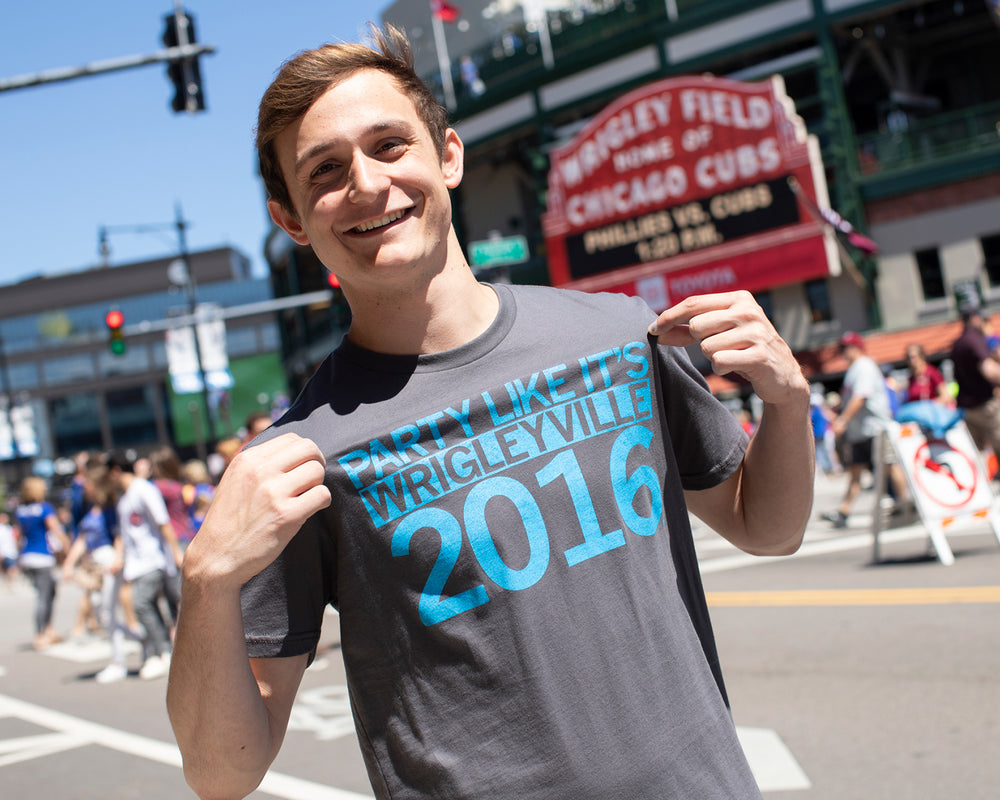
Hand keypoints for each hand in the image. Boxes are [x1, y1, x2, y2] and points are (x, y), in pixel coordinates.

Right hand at [183, 433, 331, 588]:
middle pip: (309, 449)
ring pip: (317, 471)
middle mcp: (260, 471)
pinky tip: (310, 509)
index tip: (301, 467)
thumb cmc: (229, 521)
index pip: (291, 438)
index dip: (303, 452)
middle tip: (311, 480)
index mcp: (247, 459)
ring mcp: (273, 492)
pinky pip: (322, 495)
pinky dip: (322, 502)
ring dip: (317, 484)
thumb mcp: (235, 481)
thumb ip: (260, 464)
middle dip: (316, 462)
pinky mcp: (287, 514)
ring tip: (306, 497)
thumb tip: (293, 451)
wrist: (215, 557)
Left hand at [648, 290, 807, 405]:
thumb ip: (688, 330)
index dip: (669, 316)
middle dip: (700, 341)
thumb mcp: (719, 333)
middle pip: (697, 326)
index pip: (693, 303)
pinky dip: (722, 368)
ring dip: (713, 357)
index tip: (652, 329)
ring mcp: (756, 332)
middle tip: (720, 346)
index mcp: (739, 298)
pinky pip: (720, 361)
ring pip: (707, 347)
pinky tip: (737, 366)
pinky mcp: (759, 355)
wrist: (782, 376)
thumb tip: (654, 331)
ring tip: (732, 357)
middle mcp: (749, 311)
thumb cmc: (743, 350)